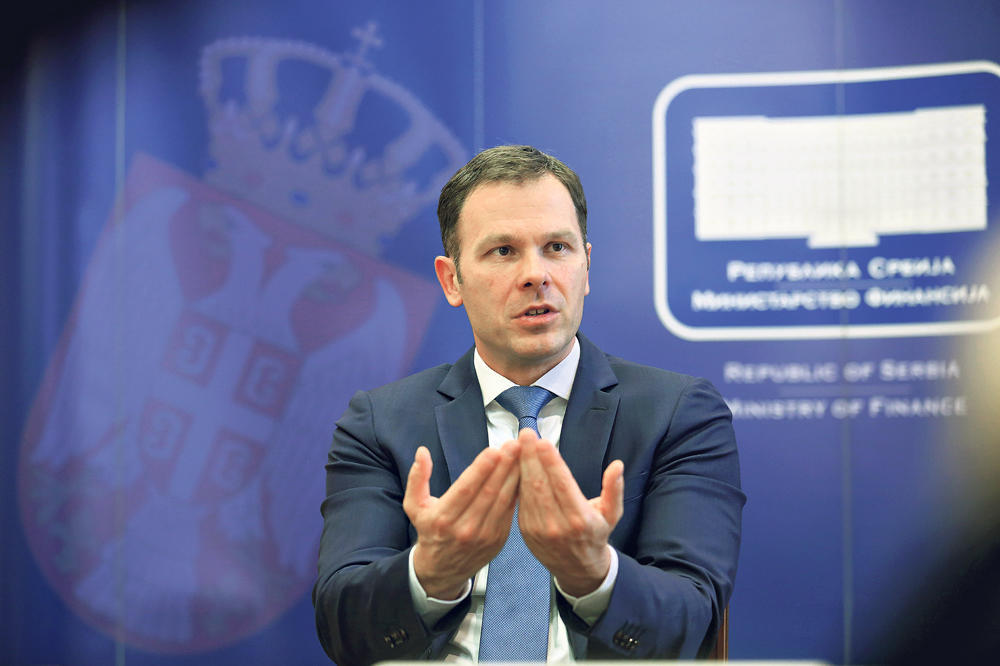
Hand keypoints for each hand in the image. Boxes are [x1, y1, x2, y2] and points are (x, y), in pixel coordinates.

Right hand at [403, 441, 520, 599]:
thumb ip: (417, 478)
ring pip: (502, 500)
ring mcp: (484, 536)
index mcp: (443, 518)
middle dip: (503, 466)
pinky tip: (522, 474)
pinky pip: (510, 511)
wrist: (442, 569)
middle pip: (488, 492)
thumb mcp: (414, 506)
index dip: (481, 468)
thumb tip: (422, 452)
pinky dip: (517, 491)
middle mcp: (464, 528)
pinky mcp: (498, 539)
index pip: (465, 489)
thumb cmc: (430, 532)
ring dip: (514, 476)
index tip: (494, 450)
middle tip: (514, 446)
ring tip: (522, 455)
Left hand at [516, 428, 623, 596]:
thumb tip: (617, 466)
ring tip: (519, 443)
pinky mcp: (525, 530)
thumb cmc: (596, 535)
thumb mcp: (612, 514)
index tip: (543, 442)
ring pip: (527, 491)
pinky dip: (517, 480)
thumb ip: (614, 489)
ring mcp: (539, 529)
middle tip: (526, 434)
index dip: (552, 462)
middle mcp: (557, 525)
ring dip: (522, 465)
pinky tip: (516, 463)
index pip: (562, 485)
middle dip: (531, 456)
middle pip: (540, 484)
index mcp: (580, 519)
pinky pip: (521, 501)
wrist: (578, 569)